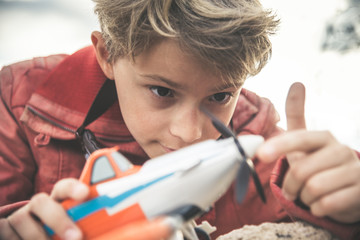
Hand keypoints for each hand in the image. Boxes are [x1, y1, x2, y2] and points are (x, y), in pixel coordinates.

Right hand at [3, 178, 88, 239]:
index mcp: (58, 201)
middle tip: (76, 237)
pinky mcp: (4, 226)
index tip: (85, 193)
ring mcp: (20, 216)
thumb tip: (107, 232)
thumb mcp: (73, 227)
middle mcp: (38, 205)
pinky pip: (8, 233)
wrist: (27, 236)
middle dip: (57, 220)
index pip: (63, 187)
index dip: (73, 188)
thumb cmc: (60, 234)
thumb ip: (84, 224)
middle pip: (40, 202)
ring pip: (22, 220)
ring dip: (38, 237)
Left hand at [257, 82, 359, 222]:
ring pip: (313, 189)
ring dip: (303, 198)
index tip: (261, 155)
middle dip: (289, 185)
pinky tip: (320, 205)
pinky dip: (317, 208)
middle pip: (301, 171)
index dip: (277, 147)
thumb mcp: (304, 141)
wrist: (347, 189)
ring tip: (307, 195)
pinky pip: (327, 205)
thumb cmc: (317, 163)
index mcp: (323, 137)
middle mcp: (341, 150)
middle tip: (290, 189)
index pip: (298, 138)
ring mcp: (354, 172)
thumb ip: (297, 115)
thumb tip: (297, 83)